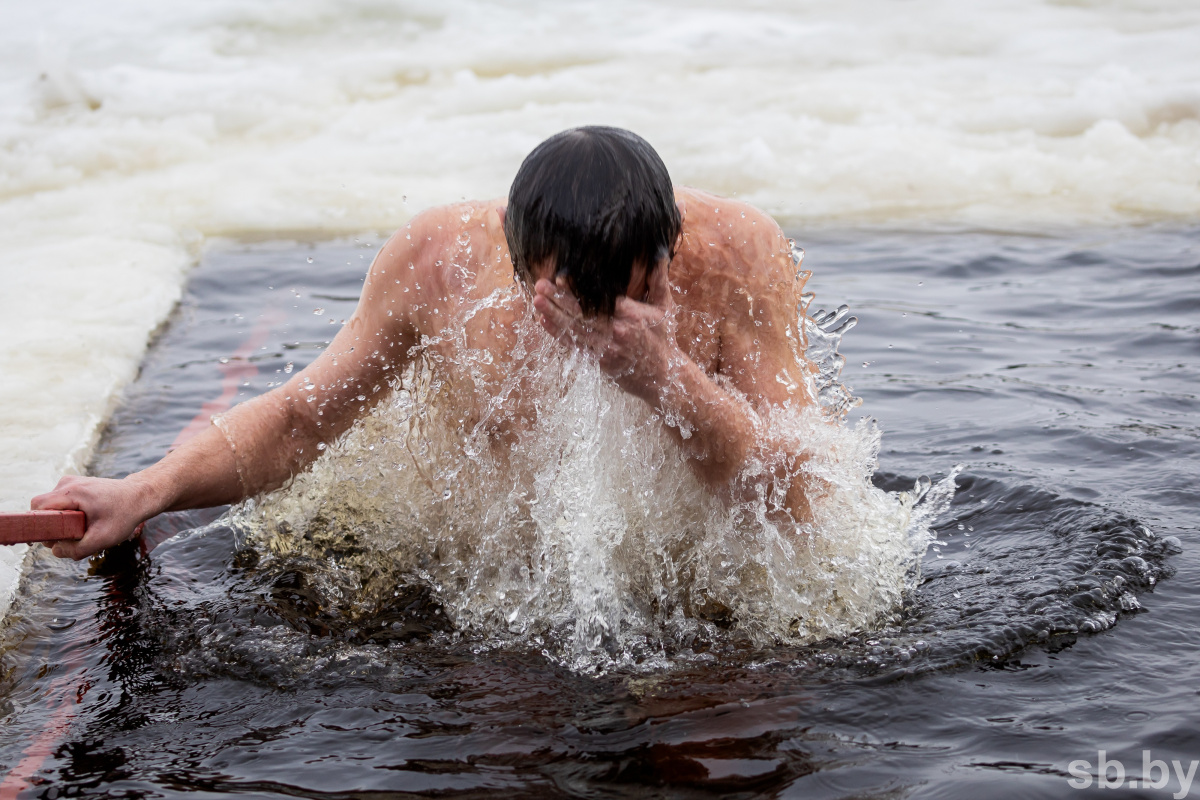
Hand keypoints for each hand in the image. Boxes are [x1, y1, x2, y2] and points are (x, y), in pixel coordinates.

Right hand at [30, 475, 153, 559]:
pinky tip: (85, 522)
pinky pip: (61, 503)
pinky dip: (68, 515)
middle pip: (43, 508)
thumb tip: (55, 551)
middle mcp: (68, 483)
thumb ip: (76, 549)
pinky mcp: (76, 485)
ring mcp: (72, 482)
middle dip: (52, 527)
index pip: (38, 507)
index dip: (38, 526)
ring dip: (62, 521)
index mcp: (71, 492)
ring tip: (83, 529)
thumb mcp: (103, 538)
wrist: (140, 497)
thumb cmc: (124, 515)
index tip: (51, 539)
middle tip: (71, 538)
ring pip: (53, 507)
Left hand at [533, 263, 680, 402]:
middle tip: (540, 285)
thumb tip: (659, 254)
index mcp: (631, 316)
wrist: (664, 376)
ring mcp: (606, 349)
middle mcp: (617, 332)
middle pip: (583, 314)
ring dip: (553, 315)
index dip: (579, 290)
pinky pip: (574, 345)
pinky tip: (544, 321)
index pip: (600, 300)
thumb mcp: (665, 307)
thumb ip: (659, 280)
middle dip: (559, 299)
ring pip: (575, 330)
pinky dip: (558, 333)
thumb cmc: (664, 338)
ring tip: (537, 300)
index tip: (561, 278)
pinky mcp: (599, 362)